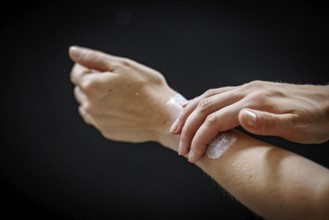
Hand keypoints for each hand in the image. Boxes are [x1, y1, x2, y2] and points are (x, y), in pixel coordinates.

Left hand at [69, 46, 176, 142]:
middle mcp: (89, 104)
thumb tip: (73, 52)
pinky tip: (121, 109)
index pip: (76, 72)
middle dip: (93, 83)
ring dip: (96, 99)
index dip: (91, 68)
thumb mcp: (122, 65)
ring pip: (87, 105)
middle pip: (81, 89)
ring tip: (119, 97)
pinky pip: (97, 119)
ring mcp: (97, 120)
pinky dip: (104, 112)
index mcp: (91, 85)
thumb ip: (93, 58)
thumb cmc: (147, 88)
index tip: (108, 71)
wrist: (164, 115)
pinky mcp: (106, 131)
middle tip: (117, 83)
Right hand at [171, 80, 328, 161]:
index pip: (216, 119)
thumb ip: (267, 121)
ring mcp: (246, 89)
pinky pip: (217, 94)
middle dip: (188, 127)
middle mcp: (246, 92)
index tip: (192, 155)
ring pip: (208, 97)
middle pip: (206, 106)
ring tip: (177, 127)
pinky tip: (196, 109)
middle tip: (179, 145)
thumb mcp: (297, 125)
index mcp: (255, 102)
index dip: (199, 138)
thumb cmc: (315, 118)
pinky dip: (201, 103)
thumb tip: (241, 117)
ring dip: (190, 112)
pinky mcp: (248, 90)